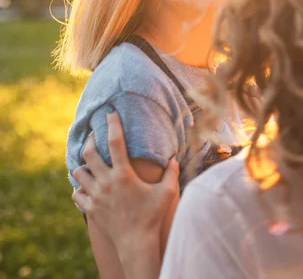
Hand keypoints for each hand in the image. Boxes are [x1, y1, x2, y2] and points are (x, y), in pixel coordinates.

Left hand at [72, 111, 179, 251]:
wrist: (136, 241)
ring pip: (78, 172)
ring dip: (83, 165)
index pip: (116, 142)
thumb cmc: (152, 215)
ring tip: (90, 162)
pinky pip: (76, 193)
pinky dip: (80, 187)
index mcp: (124, 174)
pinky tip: (87, 185)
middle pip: (89, 154)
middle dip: (90, 141)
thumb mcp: (166, 192)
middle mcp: (106, 182)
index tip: (110, 113)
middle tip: (95, 136)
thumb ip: (171, 173)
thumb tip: (174, 158)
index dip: (113, 124)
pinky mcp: (90, 208)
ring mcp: (95, 196)